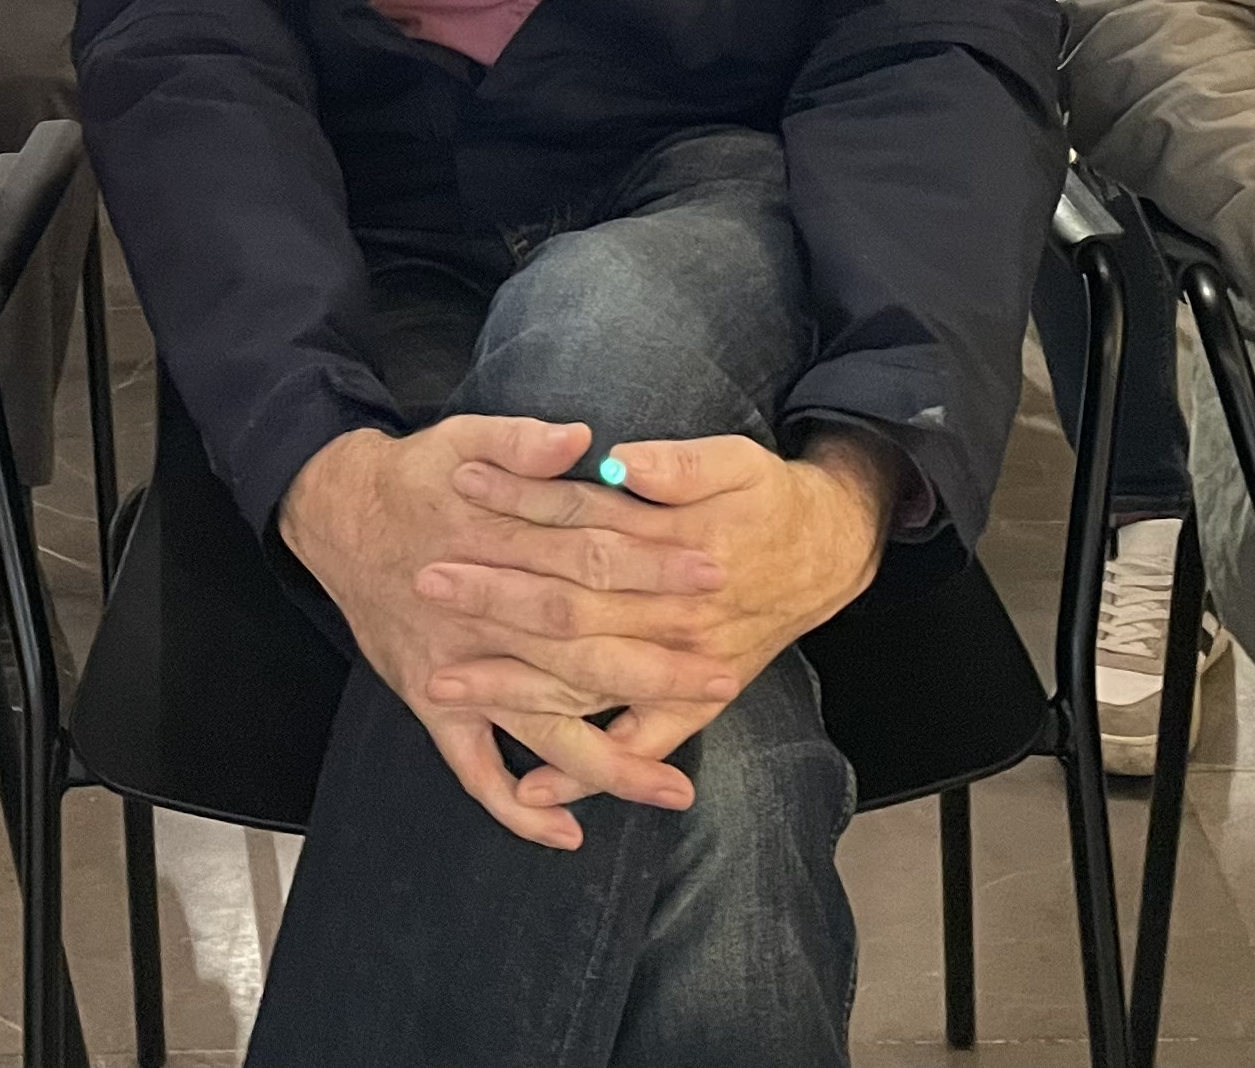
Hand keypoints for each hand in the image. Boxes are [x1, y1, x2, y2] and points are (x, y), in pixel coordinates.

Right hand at [279, 419, 737, 848]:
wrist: (337, 516)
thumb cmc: (416, 477)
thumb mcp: (463, 437)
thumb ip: (521, 439)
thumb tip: (579, 438)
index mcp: (503, 549)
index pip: (593, 561)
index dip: (653, 570)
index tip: (713, 576)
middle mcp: (487, 620)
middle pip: (582, 652)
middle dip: (655, 672)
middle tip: (722, 682)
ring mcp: (460, 672)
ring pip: (541, 728)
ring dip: (606, 763)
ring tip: (673, 789)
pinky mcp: (433, 702)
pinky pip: (473, 769)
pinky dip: (514, 807)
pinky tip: (564, 835)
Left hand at [425, 427, 897, 807]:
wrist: (827, 554)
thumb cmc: (768, 498)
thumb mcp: (737, 460)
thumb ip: (680, 465)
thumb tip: (619, 464)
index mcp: (680, 549)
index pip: (581, 528)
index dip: (520, 508)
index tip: (460, 488)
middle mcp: (677, 617)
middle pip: (569, 610)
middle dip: (494, 599)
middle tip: (426, 584)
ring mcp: (683, 668)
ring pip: (586, 684)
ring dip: (513, 688)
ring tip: (438, 683)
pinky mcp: (695, 701)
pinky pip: (634, 747)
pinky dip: (585, 775)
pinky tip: (530, 793)